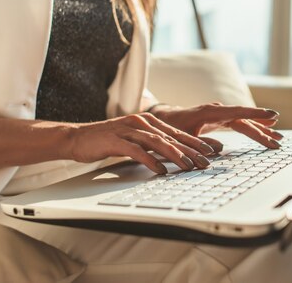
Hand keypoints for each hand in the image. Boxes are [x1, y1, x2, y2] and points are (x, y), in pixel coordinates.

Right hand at [65, 113, 217, 173]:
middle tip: (207, 161)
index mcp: (148, 121)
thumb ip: (154, 145)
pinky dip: (150, 160)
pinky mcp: (115, 140)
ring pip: (157, 142)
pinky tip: (160, 170)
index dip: (196, 142)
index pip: (177, 132)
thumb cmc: (109, 141)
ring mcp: (128, 129)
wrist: (78, 138)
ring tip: (188, 166)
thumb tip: (177, 157)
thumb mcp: (136, 141)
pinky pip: (136, 150)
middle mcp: (141, 122)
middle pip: (171, 136)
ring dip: (174, 154)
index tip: (213, 151)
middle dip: (192, 149)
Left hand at [149, 102, 283, 151]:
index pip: (238, 112)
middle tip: (279, 140)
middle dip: (263, 129)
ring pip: (244, 121)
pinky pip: (240, 122)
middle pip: (245, 120)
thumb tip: (220, 150)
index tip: (273, 115)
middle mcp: (217, 111)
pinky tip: (265, 130)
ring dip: (261, 129)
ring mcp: (220, 114)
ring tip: (278, 137)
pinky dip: (253, 127)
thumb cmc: (170, 128)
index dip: (256, 115)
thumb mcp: (182, 137)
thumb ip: (199, 142)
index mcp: (210, 112)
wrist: (163, 118)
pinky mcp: (220, 119)